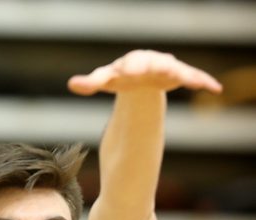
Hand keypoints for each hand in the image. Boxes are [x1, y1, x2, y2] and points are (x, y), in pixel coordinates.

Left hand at [68, 50, 221, 95]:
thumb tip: (71, 83)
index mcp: (131, 62)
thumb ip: (90, 82)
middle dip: (155, 65)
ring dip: (181, 73)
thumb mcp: (106, 80)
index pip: (130, 62)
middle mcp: (151, 61)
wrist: (140, 74)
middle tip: (158, 69)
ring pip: (176, 68)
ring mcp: (167, 67)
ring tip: (188, 80)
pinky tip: (215, 89)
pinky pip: (194, 77)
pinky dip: (203, 81)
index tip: (125, 72)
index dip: (128, 67)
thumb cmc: (120, 77)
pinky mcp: (180, 75)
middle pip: (154, 62)